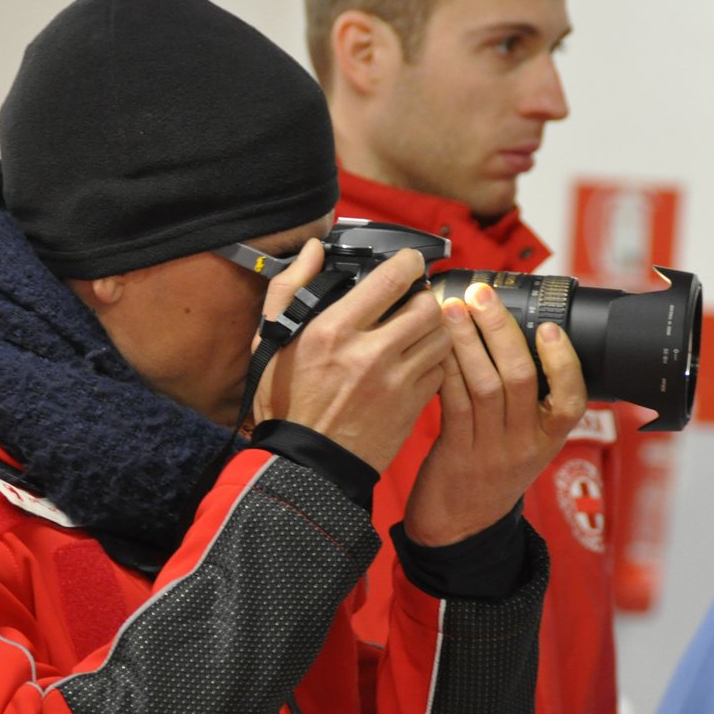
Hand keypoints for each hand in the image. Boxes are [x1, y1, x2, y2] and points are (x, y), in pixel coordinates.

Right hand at [253, 240, 450, 471]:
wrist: (305, 464)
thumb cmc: (286, 402)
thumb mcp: (272, 341)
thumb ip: (290, 288)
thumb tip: (315, 249)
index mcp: (334, 330)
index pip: (392, 279)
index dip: (409, 262)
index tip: (409, 262)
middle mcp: (370, 353)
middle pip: (427, 306)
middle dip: (424, 298)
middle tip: (413, 301)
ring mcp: (395, 383)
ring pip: (441, 337)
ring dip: (434, 329)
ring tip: (417, 331)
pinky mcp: (411, 407)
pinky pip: (440, 371)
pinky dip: (434, 361)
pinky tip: (415, 361)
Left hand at [403, 282, 585, 546]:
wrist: (458, 530)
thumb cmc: (487, 477)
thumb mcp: (522, 443)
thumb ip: (525, 402)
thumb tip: (512, 337)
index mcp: (548, 439)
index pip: (572, 399)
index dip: (563, 361)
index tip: (549, 326)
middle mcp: (525, 444)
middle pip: (521, 378)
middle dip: (500, 329)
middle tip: (483, 294)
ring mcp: (491, 451)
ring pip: (484, 385)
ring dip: (467, 341)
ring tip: (452, 308)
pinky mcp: (456, 453)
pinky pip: (453, 402)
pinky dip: (446, 368)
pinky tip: (436, 346)